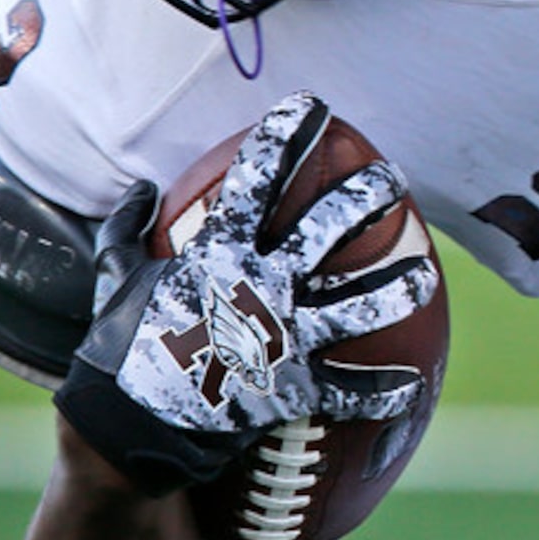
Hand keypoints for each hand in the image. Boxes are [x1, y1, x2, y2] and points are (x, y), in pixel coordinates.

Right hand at [55, 94, 440, 494]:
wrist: (124, 433)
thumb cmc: (121, 351)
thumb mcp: (114, 281)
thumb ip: (126, 233)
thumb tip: (139, 190)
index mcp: (219, 254)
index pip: (257, 177)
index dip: (286, 136)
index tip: (312, 107)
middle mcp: (262, 287)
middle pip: (330, 228)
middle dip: (368, 196)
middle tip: (393, 179)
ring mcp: (284, 338)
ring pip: (361, 306)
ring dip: (399, 290)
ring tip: (424, 274)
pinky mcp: (294, 389)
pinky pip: (352, 392)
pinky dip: (384, 393)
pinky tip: (413, 388)